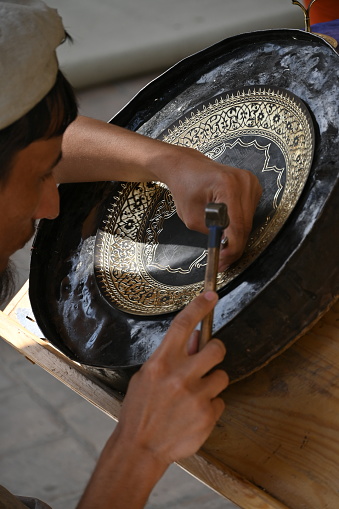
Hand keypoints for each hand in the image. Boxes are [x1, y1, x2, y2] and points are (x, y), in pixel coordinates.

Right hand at [115, 291, 227, 466]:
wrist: (139, 448)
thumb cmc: (140, 410)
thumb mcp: (147, 377)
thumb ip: (170, 357)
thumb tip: (194, 338)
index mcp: (161, 362)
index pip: (183, 324)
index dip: (199, 306)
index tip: (211, 296)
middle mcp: (180, 376)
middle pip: (216, 348)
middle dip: (215, 351)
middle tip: (208, 359)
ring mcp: (196, 396)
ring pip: (222, 376)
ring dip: (212, 382)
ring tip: (195, 395)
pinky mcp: (207, 415)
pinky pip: (220, 401)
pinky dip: (210, 405)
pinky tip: (194, 413)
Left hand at [160, 145, 261, 271]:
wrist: (187, 166)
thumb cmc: (185, 188)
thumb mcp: (192, 217)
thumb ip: (211, 232)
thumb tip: (226, 247)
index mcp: (228, 185)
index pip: (237, 225)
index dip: (231, 248)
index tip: (223, 262)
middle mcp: (244, 181)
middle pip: (246, 225)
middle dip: (234, 246)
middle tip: (223, 262)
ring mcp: (251, 182)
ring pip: (249, 222)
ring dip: (237, 236)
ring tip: (222, 246)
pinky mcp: (253, 186)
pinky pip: (249, 214)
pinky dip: (239, 225)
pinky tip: (227, 228)